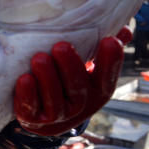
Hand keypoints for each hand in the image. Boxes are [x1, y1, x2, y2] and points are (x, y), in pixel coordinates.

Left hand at [14, 27, 130, 135]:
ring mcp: (56, 115)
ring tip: (39, 58)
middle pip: (78, 89)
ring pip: (54, 101)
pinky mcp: (32, 119)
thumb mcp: (86, 66)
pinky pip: (30, 109)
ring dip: (47, 79)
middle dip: (70, 67)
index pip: (107, 78)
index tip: (109, 40)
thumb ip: (101, 48)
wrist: (42, 116)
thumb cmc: (66, 80)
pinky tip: (24, 79)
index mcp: (96, 91)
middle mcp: (79, 106)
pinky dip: (27, 95)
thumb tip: (123, 29)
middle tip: (61, 46)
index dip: (110, 62)